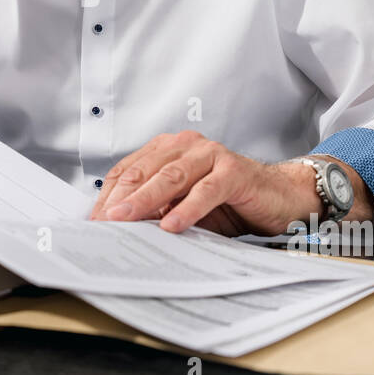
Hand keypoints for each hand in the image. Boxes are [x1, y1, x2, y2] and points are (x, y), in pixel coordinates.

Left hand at [88, 131, 322, 236]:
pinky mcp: (234, 170)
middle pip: (144, 171)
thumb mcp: (184, 208)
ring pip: (171, 176)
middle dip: (120, 198)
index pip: (128, 170)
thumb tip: (119, 229)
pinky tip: (172, 225)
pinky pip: (206, 189)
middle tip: (103, 222)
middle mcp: (187, 145)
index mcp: (168, 150)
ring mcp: (211, 154)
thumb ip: (156, 211)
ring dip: (145, 200)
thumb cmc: (229, 203)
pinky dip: (187, 208)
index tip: (94, 221)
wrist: (279, 198)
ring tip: (125, 219)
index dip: (109, 195)